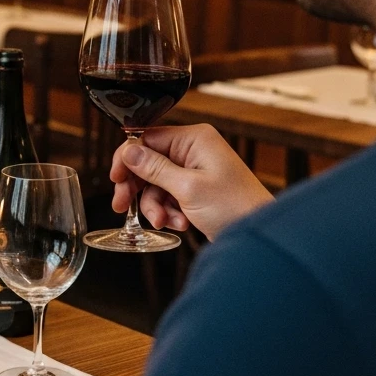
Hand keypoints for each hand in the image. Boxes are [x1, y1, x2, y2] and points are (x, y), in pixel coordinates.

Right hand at [111, 125, 273, 241]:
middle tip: (123, 206)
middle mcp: (194, 150)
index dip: (128, 159)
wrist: (259, 236)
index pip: (147, 139)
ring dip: (156, 205)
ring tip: (165, 221)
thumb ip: (154, 168)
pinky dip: (169, 211)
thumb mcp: (187, 188)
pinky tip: (180, 223)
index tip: (116, 178)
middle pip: (148, 162)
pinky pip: (169, 196)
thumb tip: (129, 151)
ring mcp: (196, 170)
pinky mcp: (197, 189)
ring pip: (156, 184)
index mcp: (195, 139)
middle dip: (138, 187)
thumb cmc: (235, 208)